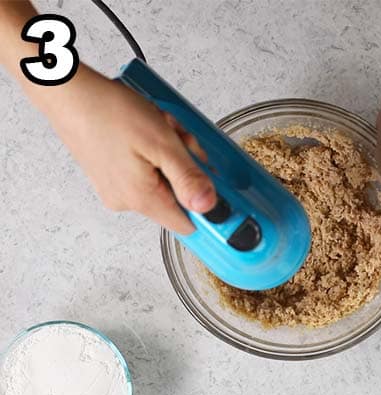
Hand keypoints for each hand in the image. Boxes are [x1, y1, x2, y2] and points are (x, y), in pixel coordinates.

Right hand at [33, 65, 215, 232]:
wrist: (66, 90)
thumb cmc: (108, 111)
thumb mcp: (163, 143)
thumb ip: (189, 179)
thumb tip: (210, 207)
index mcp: (141, 199)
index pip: (188, 224)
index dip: (209, 209)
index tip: (220, 190)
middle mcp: (126, 201)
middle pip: (179, 197)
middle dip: (188, 168)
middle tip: (182, 139)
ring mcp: (116, 188)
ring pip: (164, 180)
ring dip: (173, 154)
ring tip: (161, 126)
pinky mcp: (110, 175)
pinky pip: (147, 170)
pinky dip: (155, 151)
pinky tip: (149, 129)